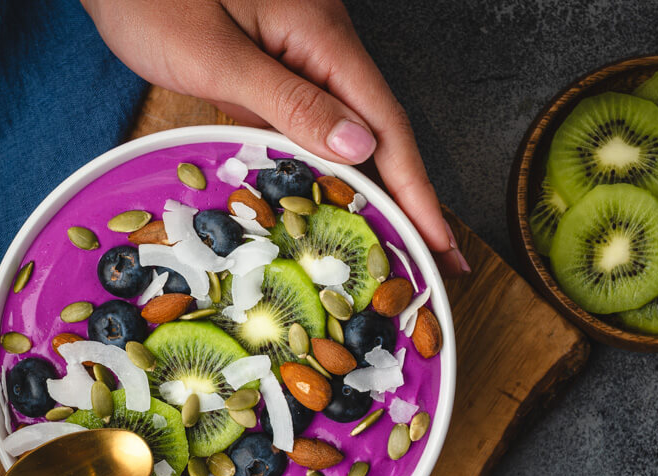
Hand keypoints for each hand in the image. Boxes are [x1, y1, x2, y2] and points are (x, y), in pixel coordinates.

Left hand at [82, 0, 469, 276]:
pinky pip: (305, 124)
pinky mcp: (268, 67)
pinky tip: (325, 206)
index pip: (386, 122)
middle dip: (407, 196)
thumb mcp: (217, 56)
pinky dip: (320, 169)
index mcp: (320, 35)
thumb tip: (359, 147)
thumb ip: (288, 100)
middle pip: (377, 129)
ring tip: (390, 246)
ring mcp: (294, 56)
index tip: (440, 239)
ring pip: (343, 131)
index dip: (416, 186)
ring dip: (367, 189)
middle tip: (432, 259)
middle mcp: (319, 44)